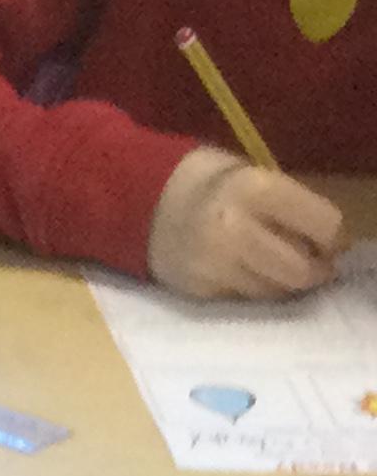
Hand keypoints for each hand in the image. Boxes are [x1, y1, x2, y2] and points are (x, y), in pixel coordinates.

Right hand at [148, 149, 346, 299]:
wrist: (141, 204)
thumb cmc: (211, 183)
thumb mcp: (255, 176)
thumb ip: (290, 206)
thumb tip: (324, 244)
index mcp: (256, 189)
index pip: (322, 225)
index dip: (334, 237)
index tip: (331, 240)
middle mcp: (234, 230)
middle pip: (299, 270)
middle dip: (315, 271)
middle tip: (315, 265)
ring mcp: (213, 265)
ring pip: (274, 291)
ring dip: (285, 283)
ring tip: (279, 267)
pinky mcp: (198, 290)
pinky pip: (244, 298)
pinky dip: (253, 288)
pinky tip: (245, 271)